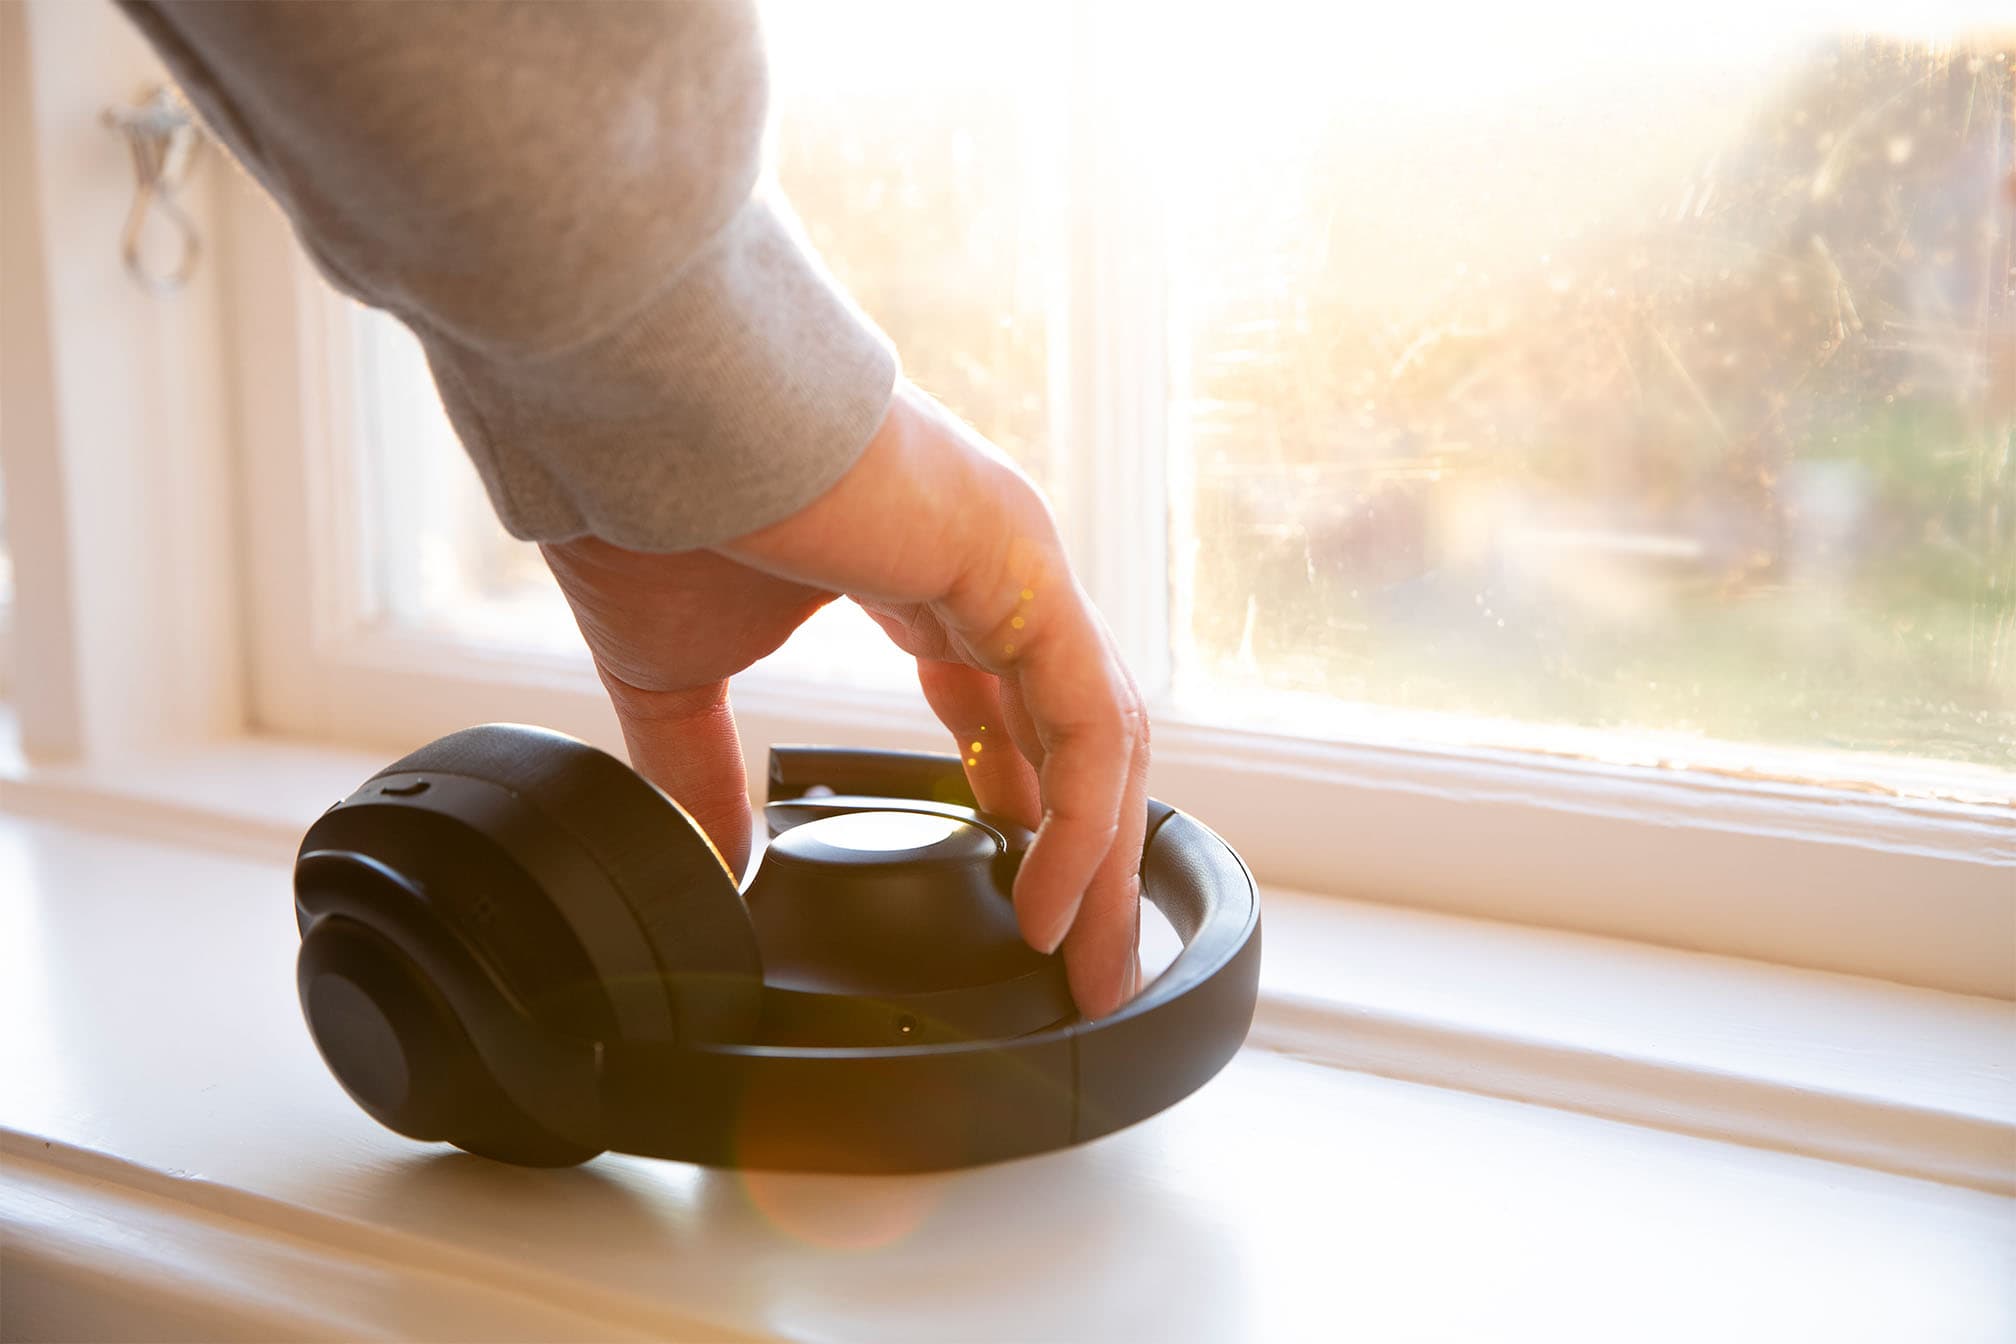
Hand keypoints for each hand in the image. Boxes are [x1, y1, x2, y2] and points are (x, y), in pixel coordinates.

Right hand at [541, 381, 1147, 1016]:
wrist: (631, 402)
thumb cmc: (647, 493)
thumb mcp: (677, 673)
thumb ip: (705, 769)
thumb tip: (714, 862)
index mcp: (920, 573)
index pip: (1006, 700)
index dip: (1024, 798)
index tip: (1025, 891)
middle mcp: (986, 564)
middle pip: (1070, 731)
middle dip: (1086, 855)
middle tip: (1081, 962)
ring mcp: (1013, 559)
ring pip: (1097, 734)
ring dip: (1103, 860)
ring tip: (1086, 965)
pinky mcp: (1015, 565)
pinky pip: (1084, 717)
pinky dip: (1080, 821)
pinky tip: (1052, 900)